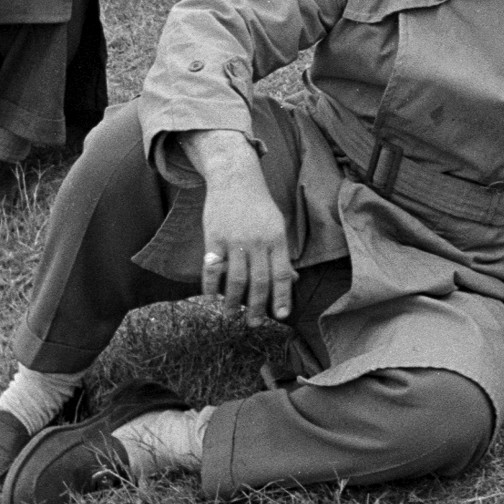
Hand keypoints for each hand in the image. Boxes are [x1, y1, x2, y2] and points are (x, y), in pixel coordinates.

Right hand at [186, 130, 296, 325]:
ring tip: (231, 316)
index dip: (282, 297)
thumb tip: (294, 280)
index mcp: (277, 239)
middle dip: (258, 307)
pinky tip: (211, 298)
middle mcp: (257, 241)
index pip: (282, 274)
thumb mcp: (277, 226)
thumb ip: (282, 254)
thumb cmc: (259, 206)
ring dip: (233, 302)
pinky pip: (212, 267)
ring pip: (235, 279)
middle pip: (259, 282)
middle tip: (255, 324)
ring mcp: (235, 240)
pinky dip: (210, 286)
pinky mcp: (214, 237)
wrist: (235, 178)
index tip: (282, 315)